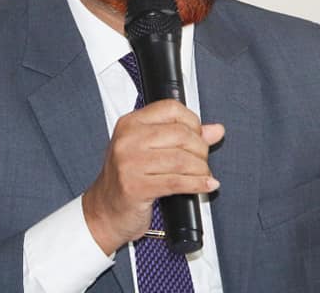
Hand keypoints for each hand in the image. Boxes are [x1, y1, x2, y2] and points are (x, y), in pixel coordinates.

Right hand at [81, 99, 224, 254]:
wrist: (104, 211)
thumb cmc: (127, 179)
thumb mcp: (150, 150)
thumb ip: (182, 137)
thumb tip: (216, 130)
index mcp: (130, 123)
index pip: (171, 109)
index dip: (193, 122)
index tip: (199, 136)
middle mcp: (128, 139)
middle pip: (181, 134)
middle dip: (201, 149)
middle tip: (202, 161)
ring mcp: (129, 163)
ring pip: (181, 160)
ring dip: (201, 169)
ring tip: (203, 175)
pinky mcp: (135, 187)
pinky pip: (177, 183)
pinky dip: (198, 184)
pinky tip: (206, 185)